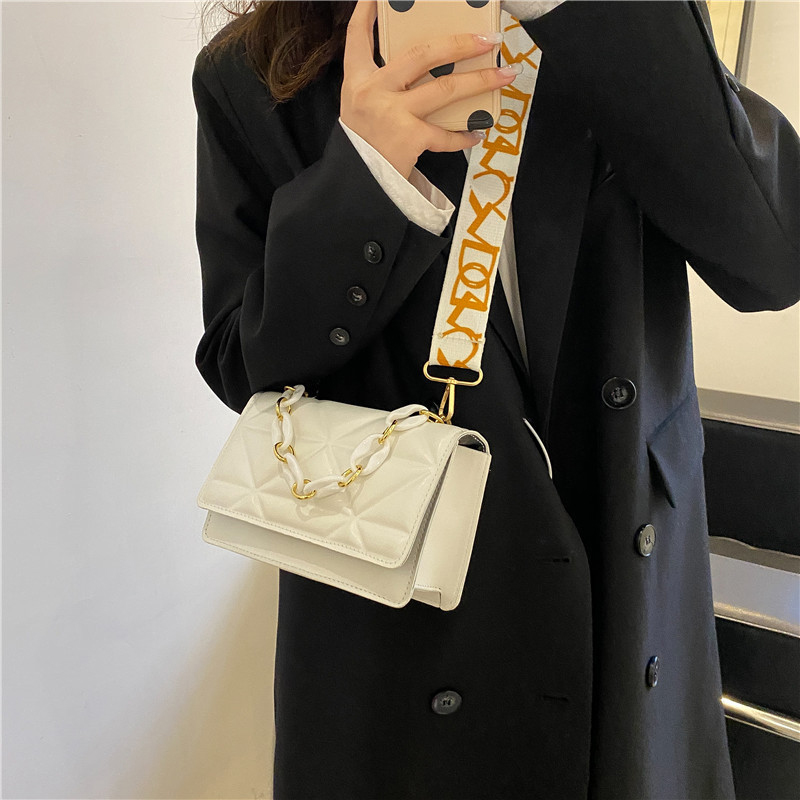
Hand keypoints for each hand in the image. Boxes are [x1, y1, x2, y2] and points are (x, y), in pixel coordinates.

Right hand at [340, 0, 521, 179]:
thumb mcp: (360, 107)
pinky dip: (463, 135)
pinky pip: (445, 134)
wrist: (358, 184)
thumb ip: (383, 84)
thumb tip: (425, 66)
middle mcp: (374, 91)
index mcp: (357, 80)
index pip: (358, 36)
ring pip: (444, 88)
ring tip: (504, 75)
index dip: (368, 11)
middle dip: (460, 43)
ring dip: (479, 81)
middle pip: (422, 54)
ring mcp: (392, 114)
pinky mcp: (409, 138)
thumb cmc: (363, 145)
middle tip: (488, 39)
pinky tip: (477, 132)